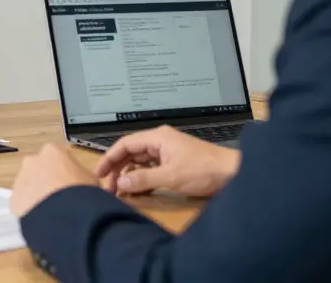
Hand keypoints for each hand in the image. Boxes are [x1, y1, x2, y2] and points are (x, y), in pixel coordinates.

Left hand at [10, 143, 98, 217]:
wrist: (66, 216)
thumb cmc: (82, 193)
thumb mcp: (91, 179)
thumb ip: (80, 174)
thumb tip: (79, 180)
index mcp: (52, 151)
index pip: (58, 156)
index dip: (66, 170)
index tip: (72, 182)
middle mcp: (32, 161)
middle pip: (39, 168)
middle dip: (47, 179)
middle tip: (60, 196)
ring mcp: (20, 180)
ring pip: (29, 185)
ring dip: (38, 194)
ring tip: (52, 210)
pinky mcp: (14, 199)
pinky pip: (23, 202)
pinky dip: (30, 208)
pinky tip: (42, 218)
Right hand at [94, 126, 240, 197]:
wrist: (233, 174)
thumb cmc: (202, 171)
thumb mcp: (170, 177)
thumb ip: (142, 180)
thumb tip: (118, 185)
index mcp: (157, 138)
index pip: (125, 144)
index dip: (109, 158)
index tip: (97, 174)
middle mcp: (160, 141)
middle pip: (131, 153)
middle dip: (117, 169)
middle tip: (107, 188)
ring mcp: (168, 152)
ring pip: (140, 162)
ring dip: (129, 176)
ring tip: (120, 192)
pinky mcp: (175, 163)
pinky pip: (151, 169)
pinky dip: (142, 179)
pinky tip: (137, 191)